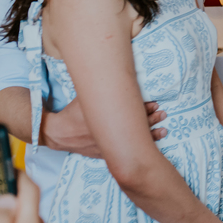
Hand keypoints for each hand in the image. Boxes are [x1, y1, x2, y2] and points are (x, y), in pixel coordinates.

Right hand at [43, 97, 166, 156]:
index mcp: (105, 116)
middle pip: (134, 125)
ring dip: (150, 135)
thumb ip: (98, 86)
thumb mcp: (85, 97)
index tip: (155, 104)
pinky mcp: (105, 153)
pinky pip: (124, 152)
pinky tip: (149, 146)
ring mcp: (107, 145)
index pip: (130, 112)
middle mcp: (108, 132)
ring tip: (164, 130)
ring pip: (132, 141)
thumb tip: (110, 69)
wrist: (58, 133)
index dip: (144, 107)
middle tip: (162, 113)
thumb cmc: (72, 112)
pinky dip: (136, 148)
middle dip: (151, 119)